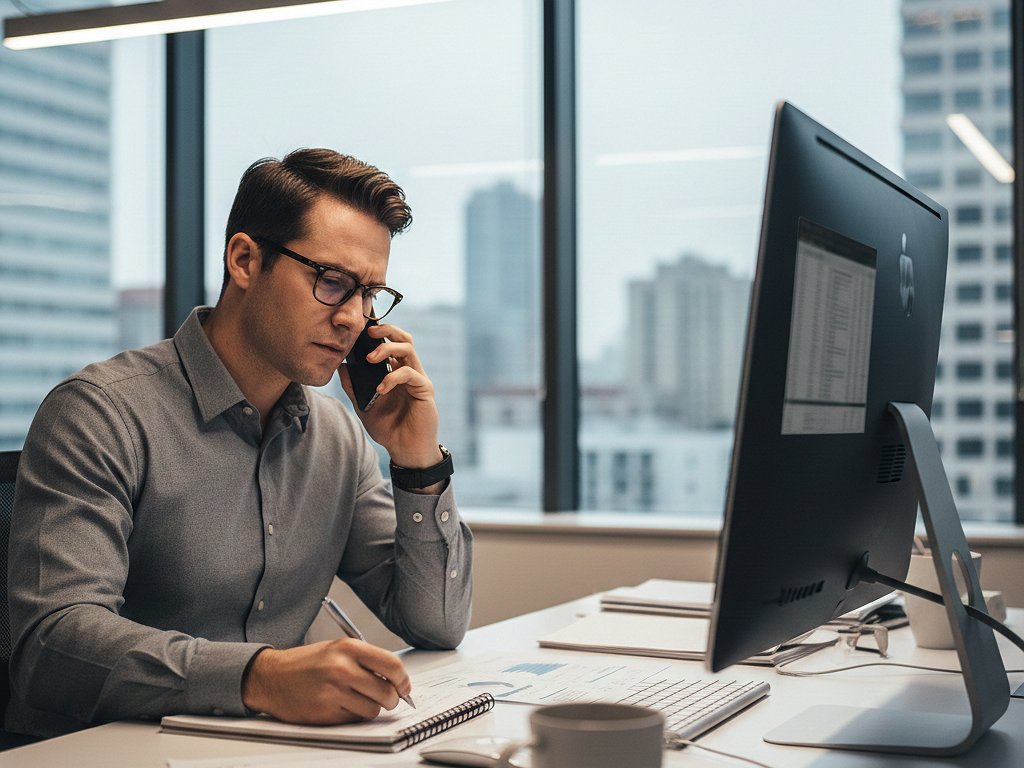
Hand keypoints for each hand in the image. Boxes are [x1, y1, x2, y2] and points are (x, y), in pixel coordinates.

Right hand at [241, 639, 411, 723]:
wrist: (272, 676)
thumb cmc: (307, 662)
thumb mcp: (338, 648)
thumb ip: (367, 660)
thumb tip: (397, 680)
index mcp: (349, 648)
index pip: (392, 665)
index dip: (404, 680)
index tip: (405, 687)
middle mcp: (342, 668)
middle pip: (387, 692)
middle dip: (392, 699)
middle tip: (387, 698)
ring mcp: (333, 692)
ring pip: (372, 710)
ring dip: (370, 708)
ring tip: (357, 699)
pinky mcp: (324, 712)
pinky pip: (353, 719)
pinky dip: (352, 715)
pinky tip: (340, 704)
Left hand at [338, 322, 441, 468]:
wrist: (405, 449)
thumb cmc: (388, 428)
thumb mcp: (364, 406)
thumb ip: (353, 387)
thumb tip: (341, 366)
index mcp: (395, 371)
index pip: (390, 342)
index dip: (378, 332)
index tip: (360, 329)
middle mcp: (408, 370)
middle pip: (403, 338)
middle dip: (386, 329)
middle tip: (368, 332)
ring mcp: (417, 378)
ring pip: (408, 349)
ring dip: (387, 348)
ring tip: (370, 358)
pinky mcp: (424, 389)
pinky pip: (410, 373)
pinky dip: (392, 377)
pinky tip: (380, 388)